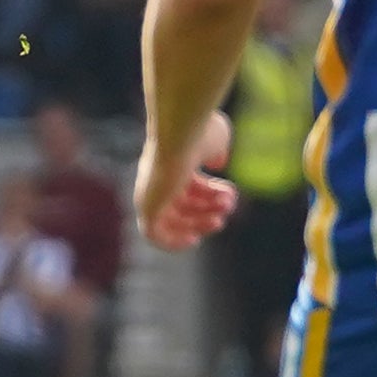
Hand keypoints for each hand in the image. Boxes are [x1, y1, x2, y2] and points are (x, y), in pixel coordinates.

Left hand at [133, 110, 238, 250]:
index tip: (231, 195)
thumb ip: (217, 152)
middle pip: (183, 205)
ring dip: (199, 224)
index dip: (212, 195)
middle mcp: (157, 180)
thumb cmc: (200, 133)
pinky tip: (194, 239)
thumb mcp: (217, 140)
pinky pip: (154, 235)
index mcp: (172, 163)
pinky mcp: (146, 207)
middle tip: (226, 207)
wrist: (180, 133)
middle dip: (209, 210)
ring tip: (217, 220)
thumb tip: (217, 163)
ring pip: (173, 221)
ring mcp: (149, 194)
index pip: (190, 187)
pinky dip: (172, 242)